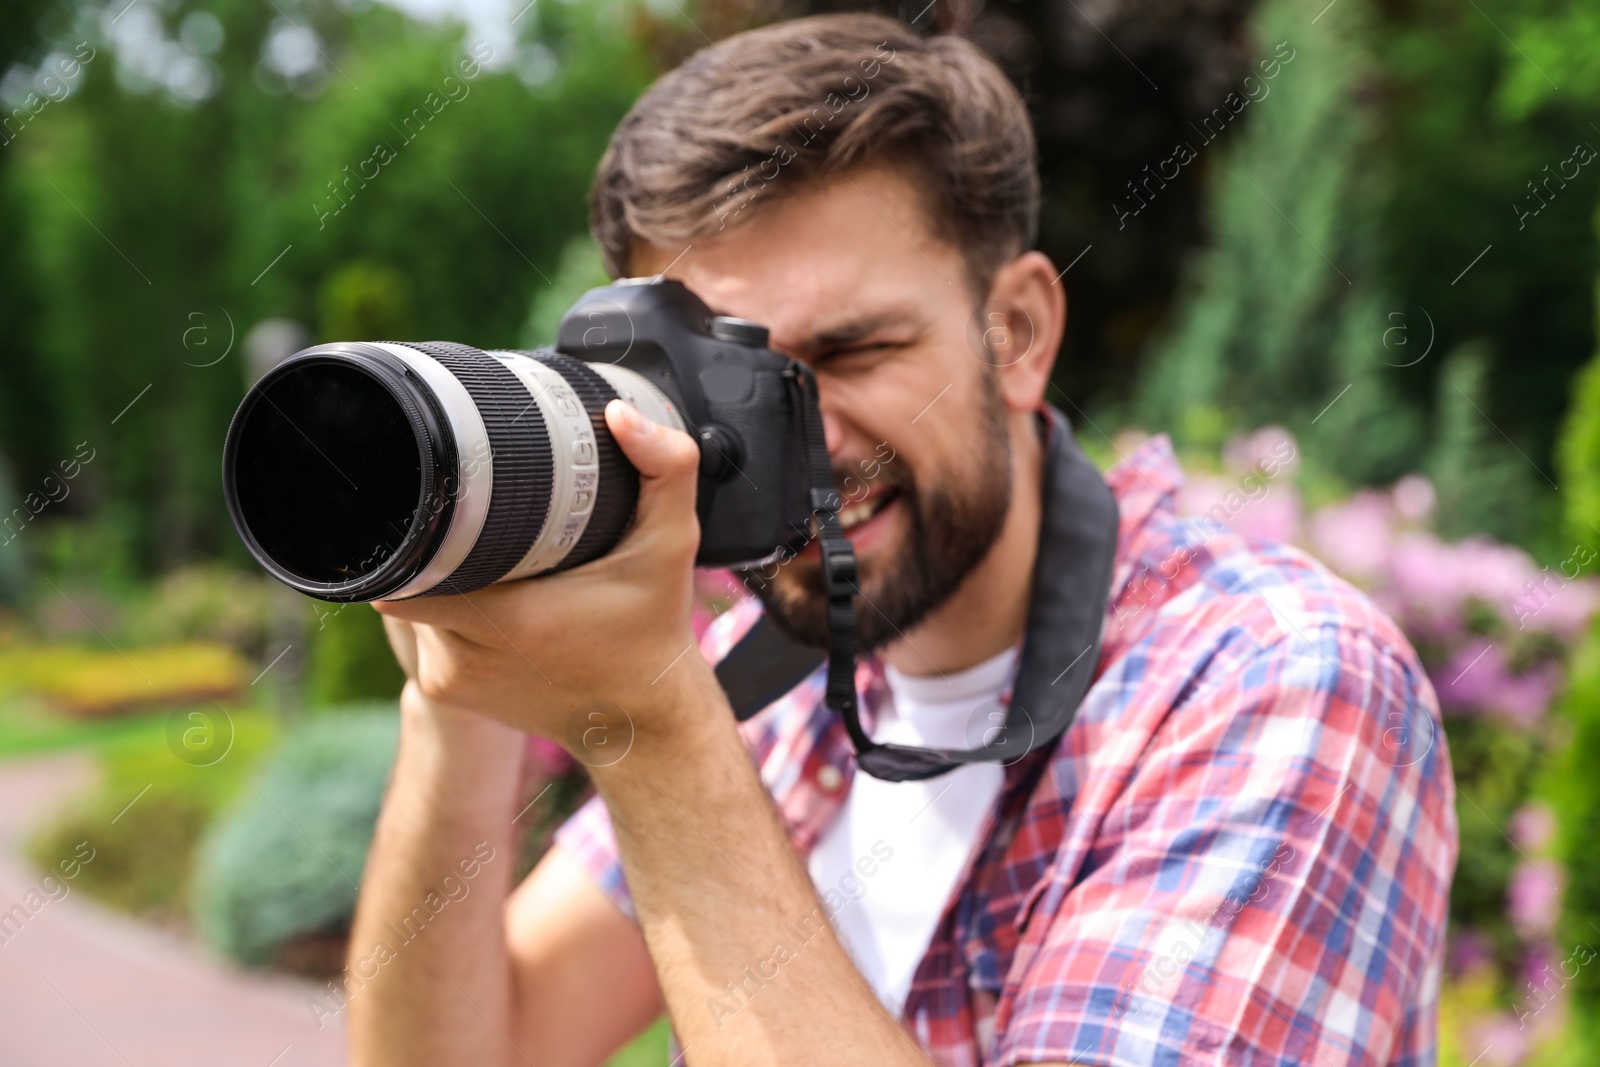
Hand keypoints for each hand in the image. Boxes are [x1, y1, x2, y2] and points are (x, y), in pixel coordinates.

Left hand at [373, 400, 710, 745]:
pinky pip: (418, 632)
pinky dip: (440, 610)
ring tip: (480, 556)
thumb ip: (666, 469)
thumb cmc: (652, 631)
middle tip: (473, 520)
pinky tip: (482, 596)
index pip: (412, 559)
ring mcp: (447, 680)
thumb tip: (622, 417)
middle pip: (406, 572)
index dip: (419, 522)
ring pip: (407, 601)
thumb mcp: (672, 545)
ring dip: (434, 576)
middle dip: (432, 544)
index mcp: (508, 619)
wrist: (642, 721)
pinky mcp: (444, 693)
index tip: (444, 496)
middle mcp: (465, 656)